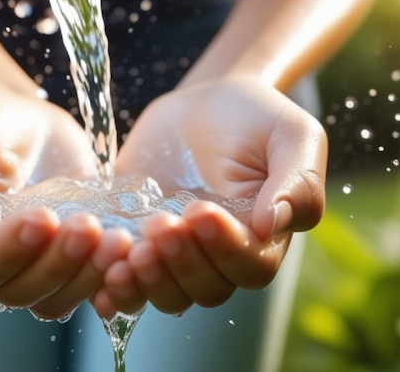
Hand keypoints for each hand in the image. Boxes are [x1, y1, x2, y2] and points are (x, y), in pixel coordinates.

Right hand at [0, 83, 131, 319]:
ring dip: (89, 275)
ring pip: (58, 299)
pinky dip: (112, 278)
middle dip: (57, 264)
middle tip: (89, 224)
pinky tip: (132, 250)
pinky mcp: (74, 257)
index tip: (42, 216)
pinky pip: (91, 287)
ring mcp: (38, 263)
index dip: (7, 251)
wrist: (23, 120)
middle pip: (20, 291)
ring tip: (118, 239)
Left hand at [93, 76, 326, 315]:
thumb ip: (297, 179)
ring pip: (167, 296)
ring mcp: (176, 253)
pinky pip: (129, 283)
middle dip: (181, 263)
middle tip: (159, 225)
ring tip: (130, 252)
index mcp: (261, 236)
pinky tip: (102, 276)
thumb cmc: (254, 118)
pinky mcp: (139, 242)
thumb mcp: (291, 134)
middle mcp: (218, 255)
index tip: (200, 210)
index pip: (250, 266)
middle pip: (206, 289)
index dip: (225, 249)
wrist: (204, 104)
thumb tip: (273, 223)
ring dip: (147, 283)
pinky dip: (114, 291)